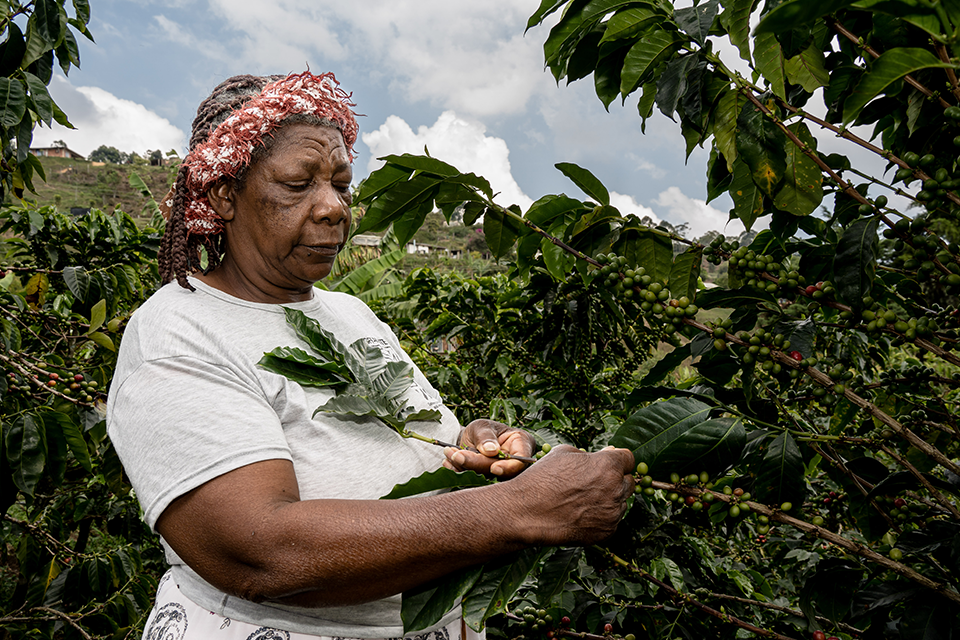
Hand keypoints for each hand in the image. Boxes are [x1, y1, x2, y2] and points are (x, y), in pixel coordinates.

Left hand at [443, 418, 534, 477]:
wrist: (470, 440)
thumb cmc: (482, 430)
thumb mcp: (483, 426)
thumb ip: (486, 436)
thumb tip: (492, 450)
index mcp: (521, 444)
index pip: (521, 459)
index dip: (509, 467)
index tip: (494, 468)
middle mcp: (514, 463)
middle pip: (501, 471)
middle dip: (476, 464)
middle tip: (457, 455)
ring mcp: (501, 475)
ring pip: (486, 479)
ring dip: (465, 468)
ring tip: (450, 453)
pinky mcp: (487, 483)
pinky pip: (474, 483)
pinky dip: (459, 473)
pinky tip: (449, 462)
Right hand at [508, 445, 634, 545]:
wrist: (526, 512)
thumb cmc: (542, 480)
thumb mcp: (563, 453)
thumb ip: (589, 455)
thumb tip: (602, 456)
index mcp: (608, 465)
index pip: (629, 459)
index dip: (619, 460)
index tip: (611, 462)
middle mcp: (615, 489)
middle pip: (629, 482)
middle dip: (616, 480)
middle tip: (595, 481)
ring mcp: (613, 513)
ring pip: (621, 502)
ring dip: (609, 499)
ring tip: (582, 499)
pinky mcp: (607, 532)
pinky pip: (612, 520)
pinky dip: (602, 517)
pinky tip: (581, 513)